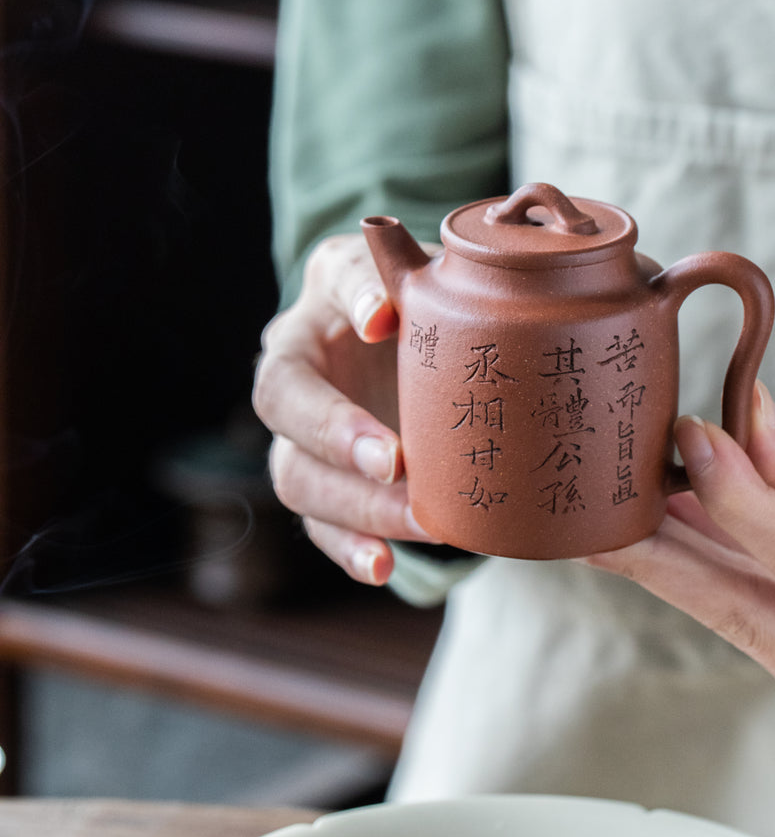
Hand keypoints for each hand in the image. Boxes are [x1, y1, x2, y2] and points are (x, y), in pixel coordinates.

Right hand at [252, 233, 439, 583]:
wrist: (428, 340)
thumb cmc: (420, 297)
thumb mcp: (414, 270)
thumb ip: (398, 277)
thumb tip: (382, 315)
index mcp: (312, 316)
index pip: (314, 312)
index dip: (344, 321)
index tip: (386, 327)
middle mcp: (294, 377)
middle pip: (284, 410)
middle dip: (336, 439)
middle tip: (395, 462)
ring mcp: (302, 438)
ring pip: (298, 478)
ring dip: (356, 506)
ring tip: (420, 521)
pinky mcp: (327, 484)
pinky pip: (321, 526)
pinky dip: (350, 549)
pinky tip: (384, 566)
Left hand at [589, 385, 774, 754]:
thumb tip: (736, 419)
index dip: (741, 501)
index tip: (687, 436)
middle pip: (753, 615)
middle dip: (663, 551)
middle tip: (587, 504)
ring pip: (739, 618)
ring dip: (671, 555)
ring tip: (601, 505)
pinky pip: (748, 620)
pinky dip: (704, 565)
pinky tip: (652, 522)